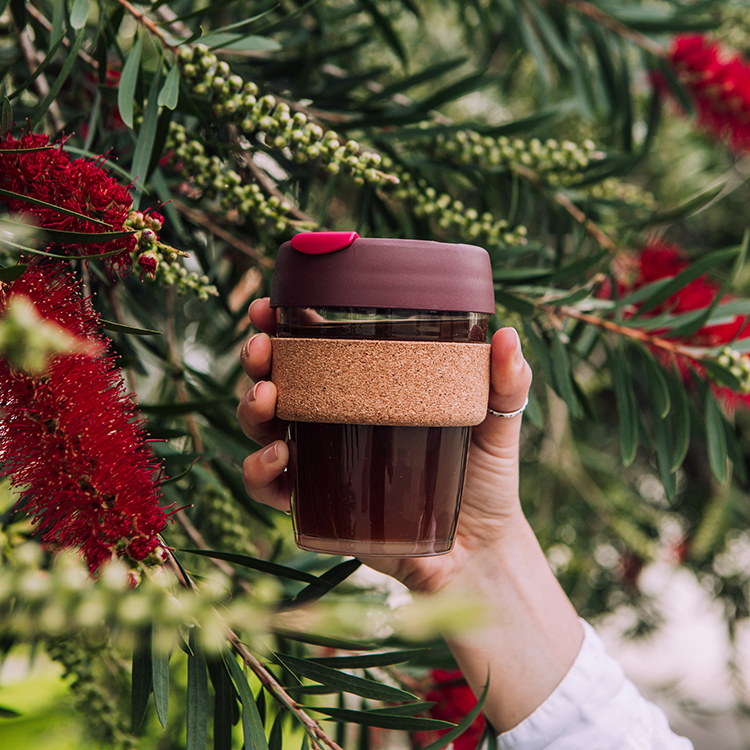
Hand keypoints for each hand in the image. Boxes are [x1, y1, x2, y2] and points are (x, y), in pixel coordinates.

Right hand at [237, 298, 532, 593]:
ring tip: (267, 399)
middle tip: (261, 348)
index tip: (267, 308)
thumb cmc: (484, 480)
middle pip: (279, 381)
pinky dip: (260, 472)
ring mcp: (321, 463)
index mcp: (367, 390)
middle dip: (259, 359)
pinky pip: (270, 488)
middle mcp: (335, 420)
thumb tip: (508, 335)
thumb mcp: (496, 422)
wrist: (478, 551)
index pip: (315, 348)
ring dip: (251, 409)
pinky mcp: (317, 505)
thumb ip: (506, 382)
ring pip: (264, 429)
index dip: (282, 324)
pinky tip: (280, 458)